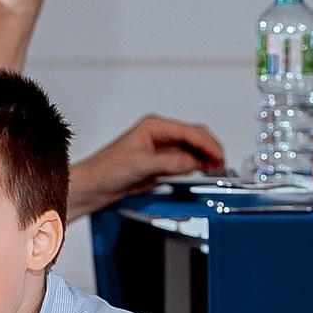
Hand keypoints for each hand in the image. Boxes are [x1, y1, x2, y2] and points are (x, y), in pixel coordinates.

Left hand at [70, 116, 225, 214]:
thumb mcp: (140, 164)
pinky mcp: (160, 164)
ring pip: (192, 150)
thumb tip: (192, 162)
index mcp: (153, 126)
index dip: (207, 144)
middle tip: (221, 164)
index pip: (189, 131)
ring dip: (205, 158)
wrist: (92, 186)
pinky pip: (184, 162)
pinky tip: (201, 172)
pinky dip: (196, 166)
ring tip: (215, 169)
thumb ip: (169, 162)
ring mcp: (160, 150)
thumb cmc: (105, 169)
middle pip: (194, 137)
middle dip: (210, 149)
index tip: (218, 156)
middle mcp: (158, 135)